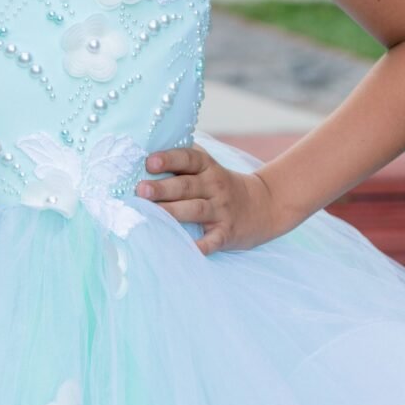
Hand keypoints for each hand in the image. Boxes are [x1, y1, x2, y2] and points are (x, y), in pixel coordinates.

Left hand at [134, 145, 284, 255]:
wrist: (264, 205)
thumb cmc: (220, 185)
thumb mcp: (208, 167)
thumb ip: (183, 161)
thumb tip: (143, 154)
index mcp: (207, 167)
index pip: (188, 159)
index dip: (169, 159)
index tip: (150, 162)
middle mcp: (215, 186)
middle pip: (186, 186)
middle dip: (163, 188)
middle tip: (140, 190)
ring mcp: (221, 210)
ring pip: (195, 210)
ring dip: (173, 212)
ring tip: (150, 214)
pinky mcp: (226, 233)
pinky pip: (212, 240)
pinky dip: (200, 246)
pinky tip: (185, 249)